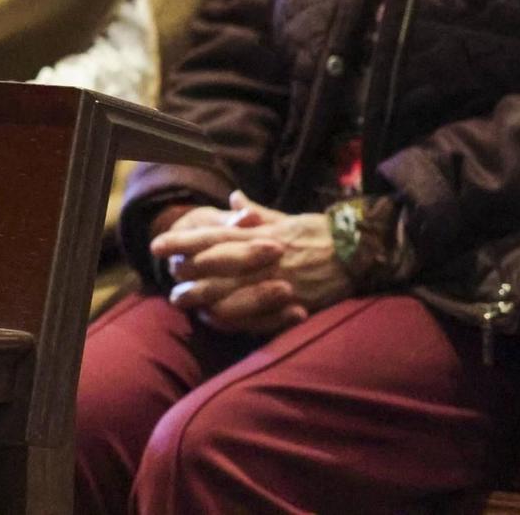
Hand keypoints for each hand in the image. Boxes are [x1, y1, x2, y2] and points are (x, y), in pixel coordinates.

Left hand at [151, 192, 355, 335]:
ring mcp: (278, 283)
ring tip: (183, 302)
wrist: (362, 251)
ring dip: (203, 299)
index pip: (212, 236)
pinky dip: (233, 319)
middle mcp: (264, 257)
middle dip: (187, 274)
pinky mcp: (292, 305)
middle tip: (169, 280)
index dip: (182, 242)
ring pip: (231, 293)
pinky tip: (215, 319)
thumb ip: (255, 213)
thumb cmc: (319, 233)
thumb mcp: (285, 217)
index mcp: (261, 234)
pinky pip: (256, 317)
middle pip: (215, 267)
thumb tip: (233, 198)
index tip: (157, 246)